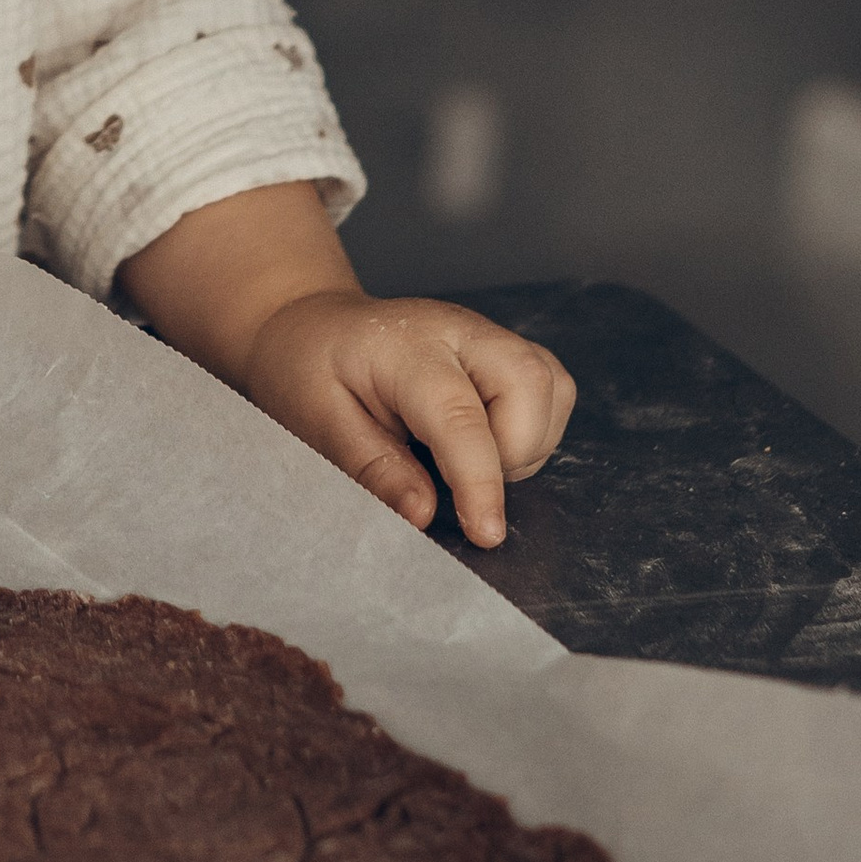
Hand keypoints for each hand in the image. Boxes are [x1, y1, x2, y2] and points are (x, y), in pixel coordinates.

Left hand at [240, 291, 574, 546]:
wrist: (313, 327)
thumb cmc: (309, 371)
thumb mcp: (316, 422)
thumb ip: (372, 468)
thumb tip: (423, 516)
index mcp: (403, 346)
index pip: (458, 413)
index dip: (479, 480)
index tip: (486, 534)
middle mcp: (458, 331)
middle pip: (530, 382)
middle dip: (515, 452)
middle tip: (460, 481)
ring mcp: (487, 336)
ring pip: (552, 387)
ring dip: (527, 443)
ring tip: (464, 459)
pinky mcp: (504, 352)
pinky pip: (551, 391)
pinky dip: (534, 430)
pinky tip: (485, 441)